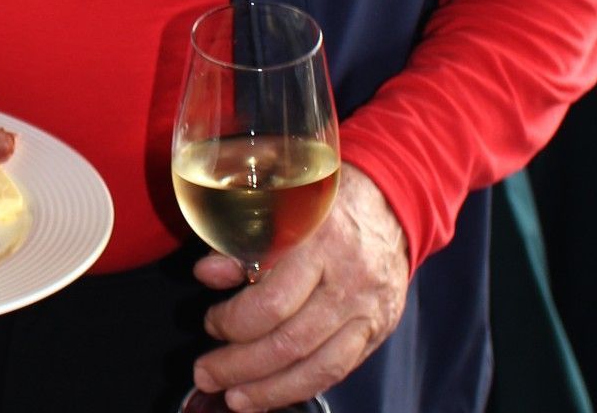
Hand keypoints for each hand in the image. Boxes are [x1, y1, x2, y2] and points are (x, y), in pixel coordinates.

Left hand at [190, 164, 408, 411]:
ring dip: (268, 390)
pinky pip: (337, 371)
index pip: (273, 302)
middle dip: (241, 366)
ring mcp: (366, 311)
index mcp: (319, 241)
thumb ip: (244, 242)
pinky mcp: (376, 332)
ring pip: (316, 367)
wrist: (389, 205)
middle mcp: (347, 280)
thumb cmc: (325, 202)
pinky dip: (301, 387)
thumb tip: (207, 273)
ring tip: (234, 399)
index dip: (234, 322)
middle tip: (207, 373)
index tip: (211, 322)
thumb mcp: (282, 205)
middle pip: (290, 342)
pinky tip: (272, 394)